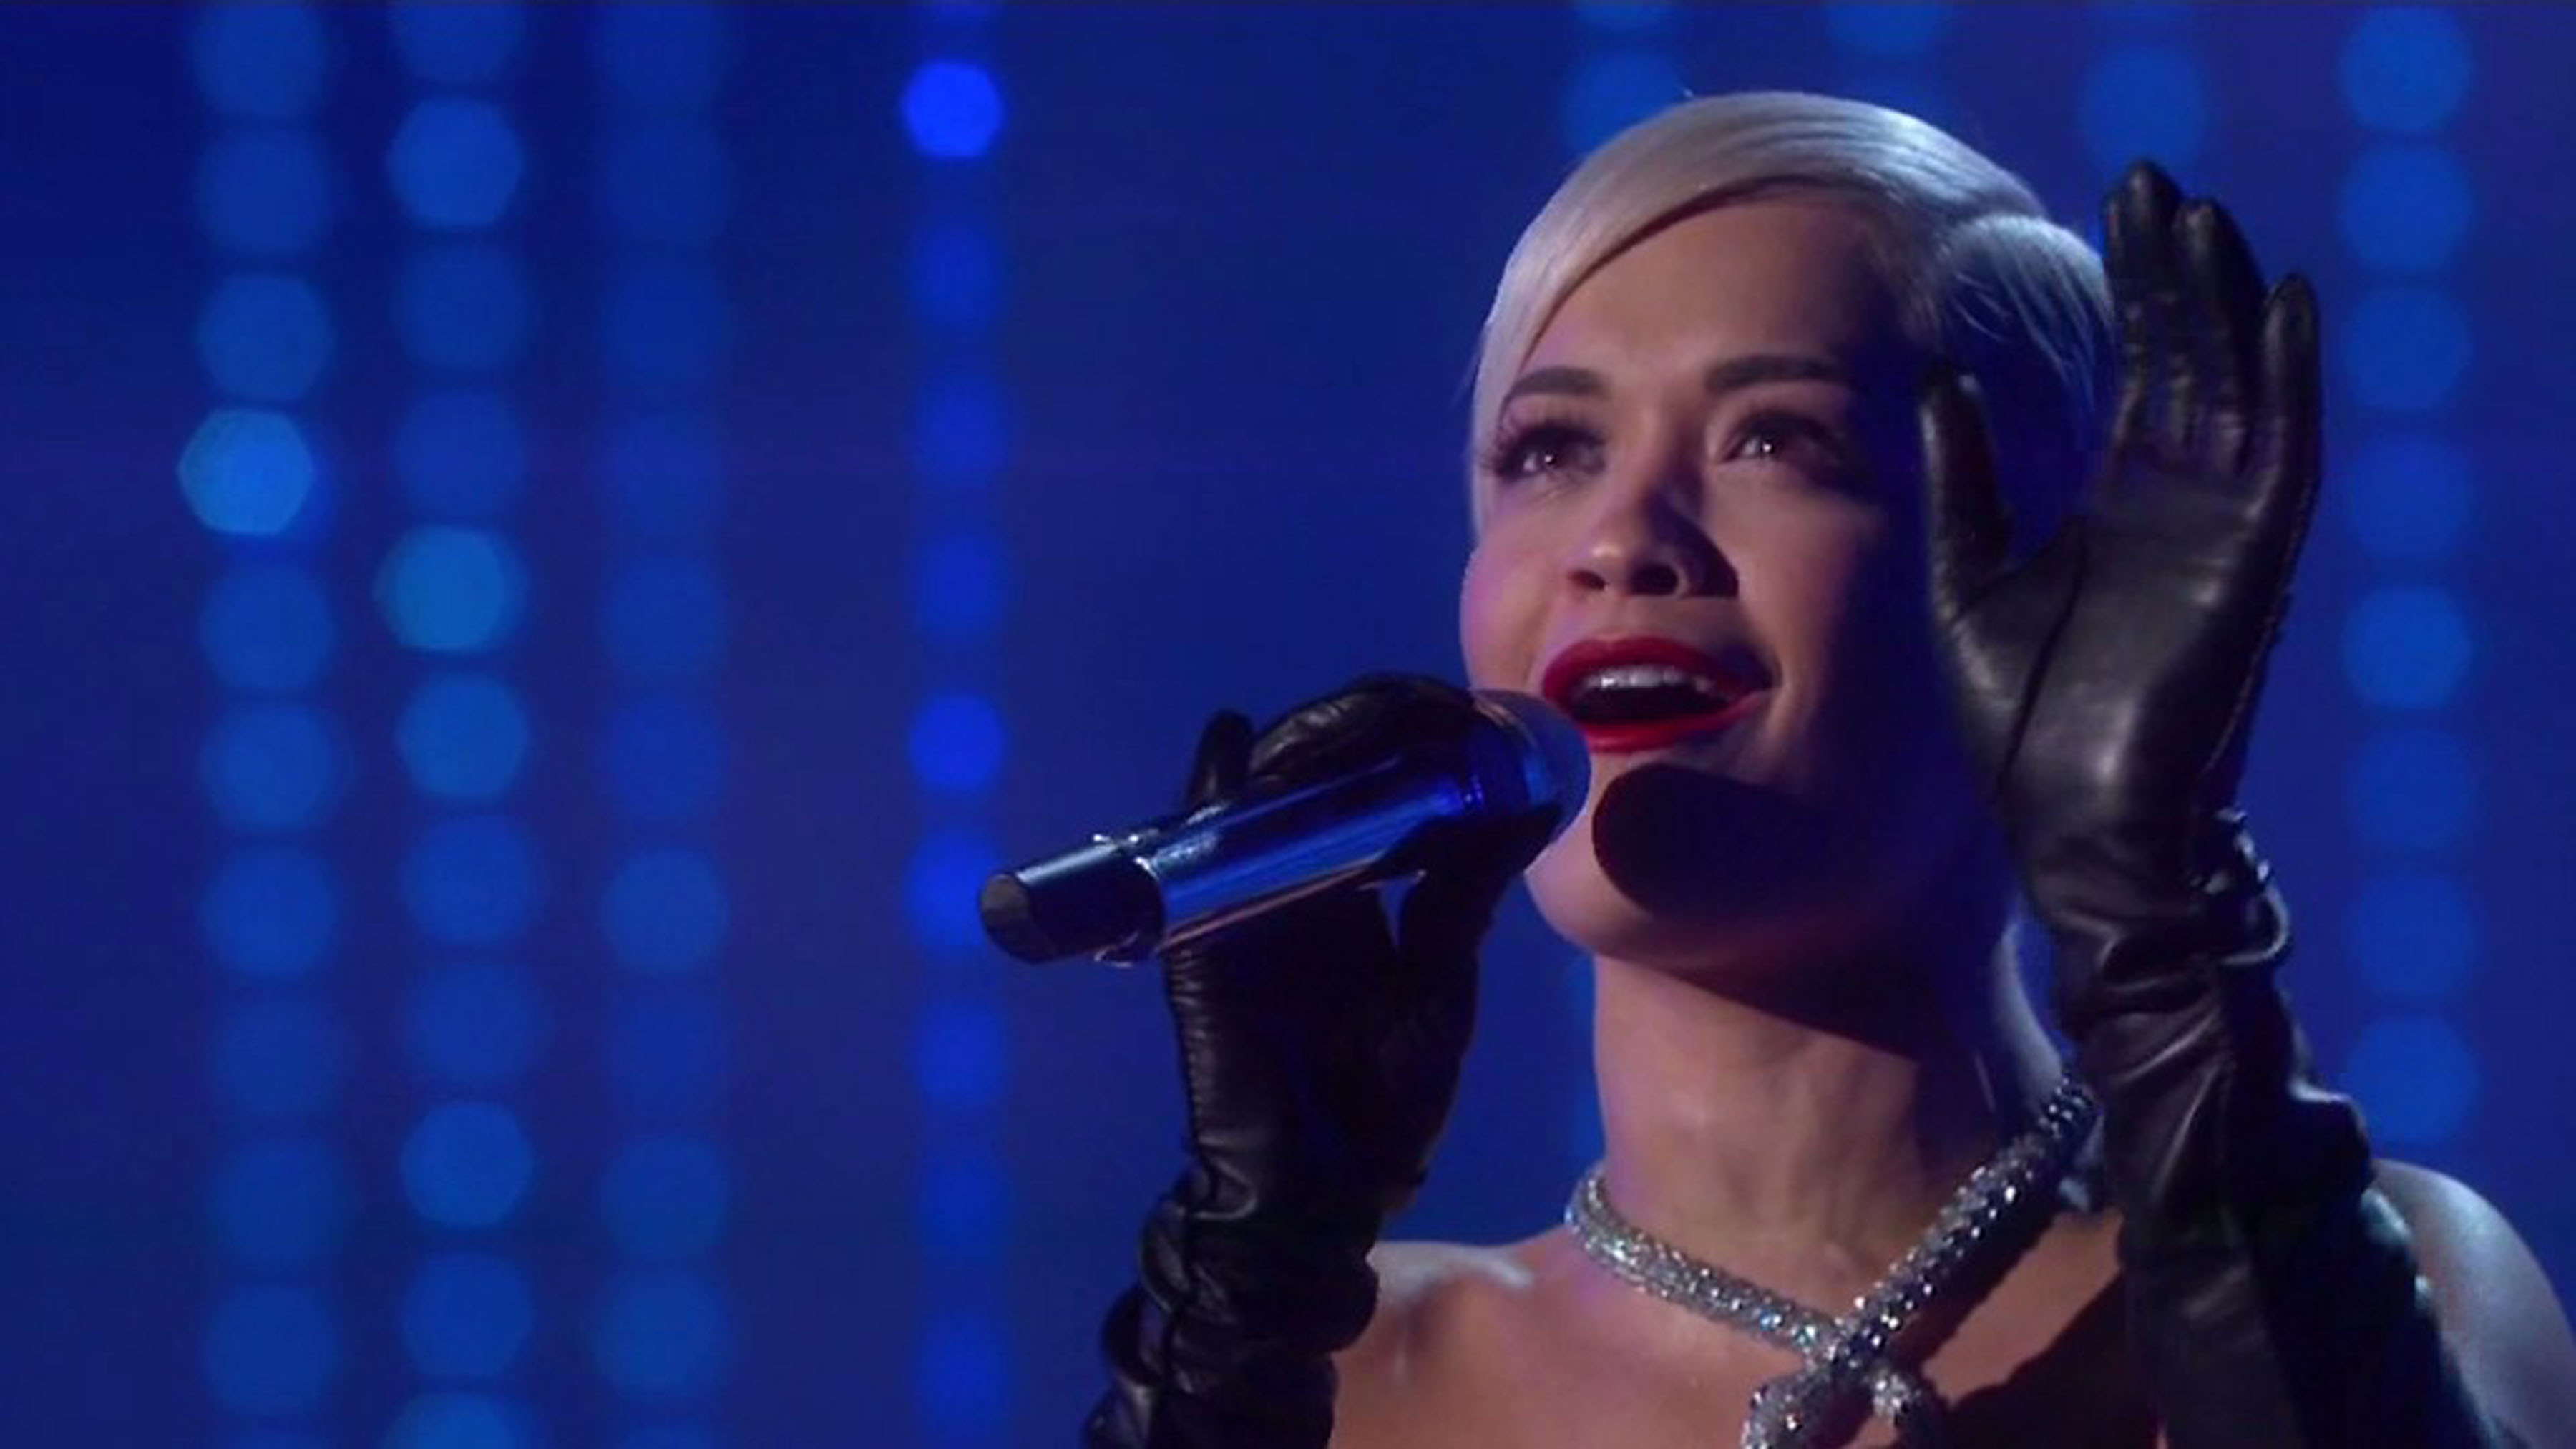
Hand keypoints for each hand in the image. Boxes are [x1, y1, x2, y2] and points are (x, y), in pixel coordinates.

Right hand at [1161, 674, 1553, 1231]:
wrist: (1315, 1197)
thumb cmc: (1380, 1106)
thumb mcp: (1440, 983)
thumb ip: (1464, 894)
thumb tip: (1526, 803)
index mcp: (1350, 891)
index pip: (1372, 787)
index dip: (1412, 738)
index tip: (1468, 711)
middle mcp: (1293, 883)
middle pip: (1318, 776)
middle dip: (1369, 725)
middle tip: (1427, 702)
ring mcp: (1240, 905)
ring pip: (1264, 797)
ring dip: (1310, 743)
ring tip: (1367, 710)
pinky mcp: (1200, 940)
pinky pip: (1194, 855)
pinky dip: (1209, 796)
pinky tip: (1234, 743)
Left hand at [1919, 161, 2319, 987]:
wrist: (2071, 827)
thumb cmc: (2016, 727)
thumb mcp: (1963, 583)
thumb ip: (1964, 483)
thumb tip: (1940, 382)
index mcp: (2112, 510)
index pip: (2132, 376)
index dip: (2126, 296)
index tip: (2106, 213)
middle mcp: (2174, 508)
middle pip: (2184, 362)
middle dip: (2168, 274)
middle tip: (2148, 181)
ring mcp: (2219, 532)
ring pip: (2233, 388)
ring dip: (2221, 303)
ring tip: (2199, 217)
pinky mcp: (2252, 564)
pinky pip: (2286, 455)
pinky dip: (2288, 381)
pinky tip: (2281, 308)